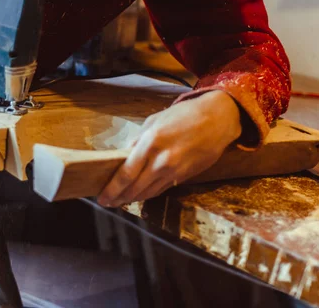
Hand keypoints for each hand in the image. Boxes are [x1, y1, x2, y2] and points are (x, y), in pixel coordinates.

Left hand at [97, 90, 241, 206]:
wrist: (217, 119)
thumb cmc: (184, 115)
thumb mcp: (154, 121)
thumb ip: (138, 140)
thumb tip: (125, 155)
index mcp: (151, 143)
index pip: (126, 173)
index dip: (112, 189)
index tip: (102, 197)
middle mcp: (161, 161)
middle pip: (135, 188)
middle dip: (119, 198)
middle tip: (107, 202)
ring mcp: (174, 171)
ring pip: (148, 192)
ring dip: (132, 199)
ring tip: (120, 202)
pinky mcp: (184, 177)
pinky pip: (162, 189)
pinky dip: (148, 194)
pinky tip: (139, 196)